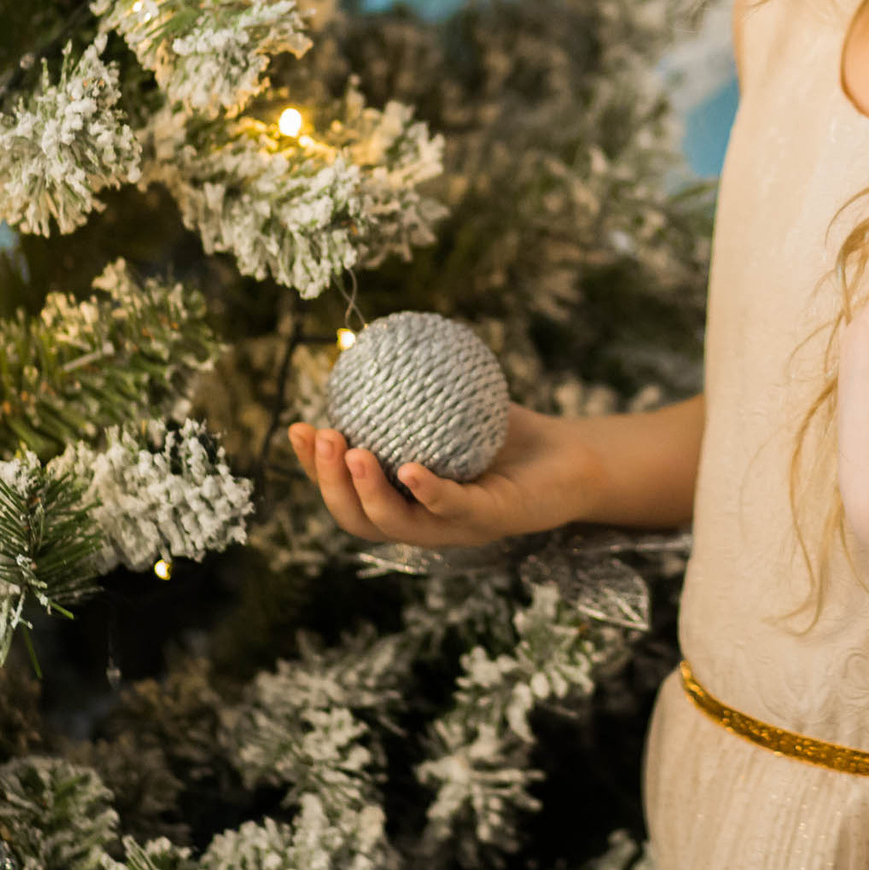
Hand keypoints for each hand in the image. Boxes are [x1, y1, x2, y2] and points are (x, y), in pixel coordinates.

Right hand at [288, 404, 591, 547]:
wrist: (572, 457)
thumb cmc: (506, 433)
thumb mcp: (453, 405)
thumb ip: (413, 387)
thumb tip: (368, 341)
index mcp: (404, 501)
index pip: (346, 493)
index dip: (314, 470)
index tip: (296, 428)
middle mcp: (423, 522)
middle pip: (359, 519)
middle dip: (329, 484)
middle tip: (320, 440)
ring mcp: (456, 528)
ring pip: (397, 525)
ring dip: (367, 492)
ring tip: (353, 452)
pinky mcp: (493, 521)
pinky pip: (454, 509)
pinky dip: (428, 492)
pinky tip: (410, 469)